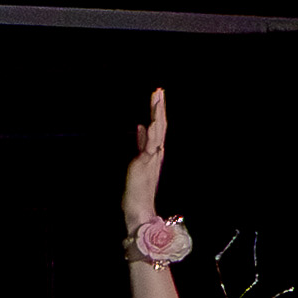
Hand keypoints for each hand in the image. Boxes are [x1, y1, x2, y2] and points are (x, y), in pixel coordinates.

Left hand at [120, 88, 169, 229]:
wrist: (139, 207)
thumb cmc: (137, 187)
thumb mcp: (139, 160)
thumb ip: (141, 143)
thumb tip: (140, 126)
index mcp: (154, 151)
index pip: (158, 127)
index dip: (158, 111)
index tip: (158, 96)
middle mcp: (156, 153)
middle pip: (160, 125)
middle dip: (159, 107)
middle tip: (159, 90)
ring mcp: (151, 158)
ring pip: (157, 132)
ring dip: (157, 114)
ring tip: (158, 98)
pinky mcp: (144, 164)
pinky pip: (150, 146)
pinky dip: (152, 134)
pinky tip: (152, 122)